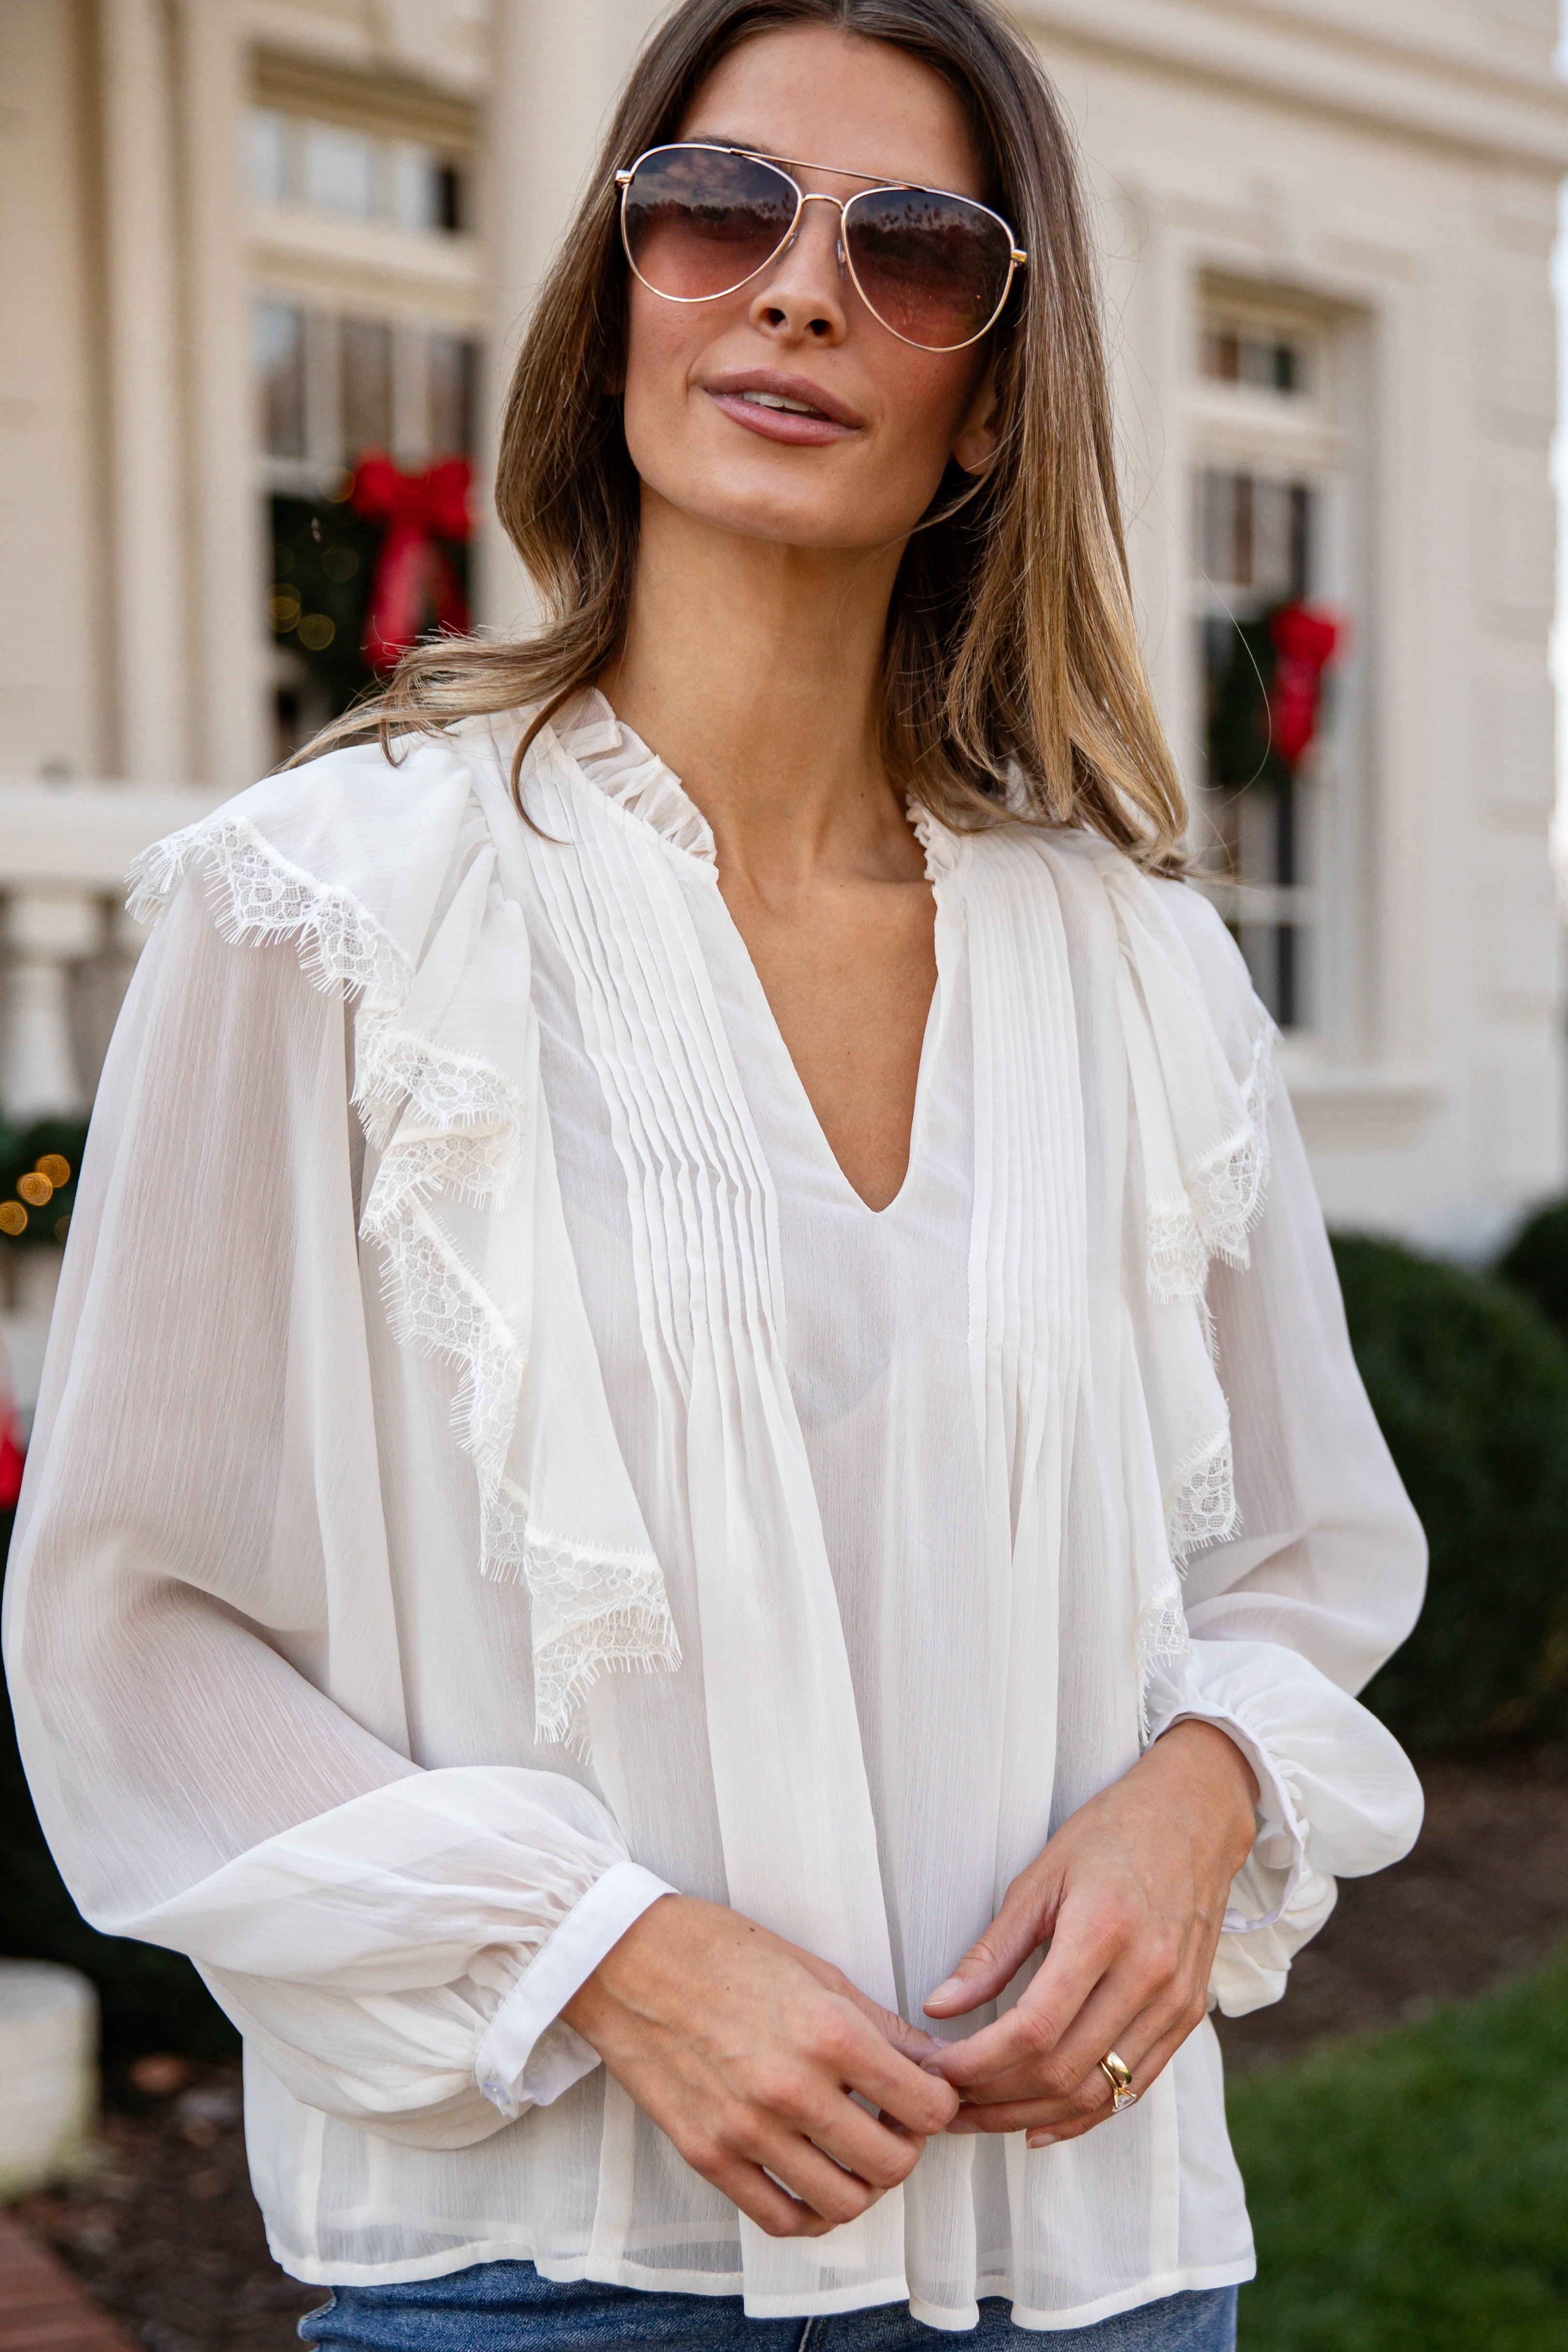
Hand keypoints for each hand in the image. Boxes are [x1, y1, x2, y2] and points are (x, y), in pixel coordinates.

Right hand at [562, 1895, 959, 2236]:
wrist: (626, 1960)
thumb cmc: (719, 1951)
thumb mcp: (815, 1971)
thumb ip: (879, 2026)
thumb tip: (932, 2064)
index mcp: (826, 2032)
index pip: (924, 2105)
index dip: (937, 2103)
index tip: (926, 2094)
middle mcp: (791, 2088)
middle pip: (892, 2163)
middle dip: (906, 2147)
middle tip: (893, 2124)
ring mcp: (746, 2130)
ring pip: (843, 2203)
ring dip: (863, 2185)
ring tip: (854, 2151)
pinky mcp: (707, 2156)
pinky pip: (780, 2219)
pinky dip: (812, 2214)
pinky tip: (815, 2184)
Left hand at [920, 1720, 1257, 2147]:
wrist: (1194, 1817)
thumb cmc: (1110, 1835)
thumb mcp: (1040, 1878)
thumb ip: (992, 1950)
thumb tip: (940, 2007)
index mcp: (1103, 1931)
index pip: (1033, 2027)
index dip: (977, 2063)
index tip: (934, 2070)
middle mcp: (1148, 1974)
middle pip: (1062, 2070)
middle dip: (993, 2099)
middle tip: (945, 2101)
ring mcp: (1175, 2002)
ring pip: (1097, 2092)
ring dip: (1031, 2116)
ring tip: (980, 2116)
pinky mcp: (1188, 2017)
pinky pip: (1132, 2088)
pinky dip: (1082, 2115)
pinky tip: (1038, 2121)